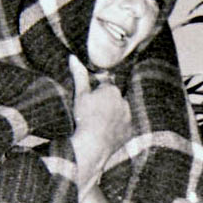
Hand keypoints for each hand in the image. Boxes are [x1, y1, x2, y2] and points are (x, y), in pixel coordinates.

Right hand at [69, 55, 131, 192]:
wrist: (92, 145)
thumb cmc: (84, 118)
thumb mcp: (80, 95)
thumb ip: (79, 76)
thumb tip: (74, 58)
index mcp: (112, 90)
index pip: (105, 85)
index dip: (95, 91)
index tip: (89, 99)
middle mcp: (124, 101)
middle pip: (113, 98)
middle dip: (105, 102)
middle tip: (92, 113)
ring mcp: (128, 117)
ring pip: (119, 112)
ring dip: (112, 114)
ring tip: (98, 123)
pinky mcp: (129, 131)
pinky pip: (123, 126)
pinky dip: (116, 127)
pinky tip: (104, 132)